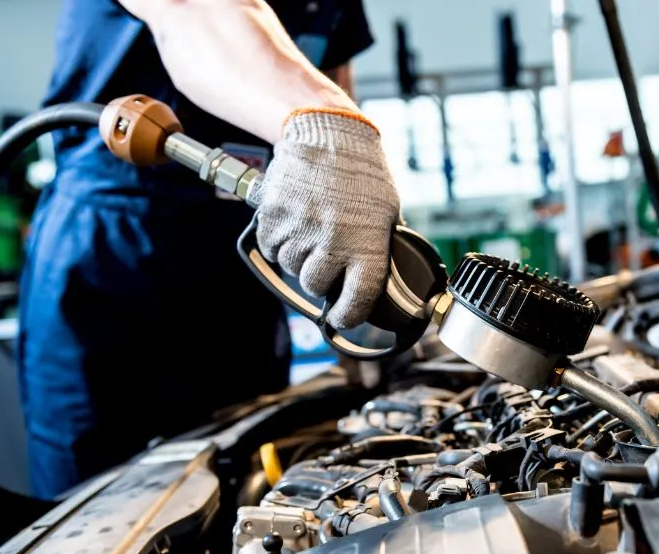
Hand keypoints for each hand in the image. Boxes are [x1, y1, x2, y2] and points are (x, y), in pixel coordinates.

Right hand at [251, 109, 399, 328]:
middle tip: (327, 256)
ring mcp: (300, 229)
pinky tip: (294, 222)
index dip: (347, 315)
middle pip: (316, 285)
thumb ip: (377, 249)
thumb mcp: (387, 213)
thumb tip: (373, 282)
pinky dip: (279, 242)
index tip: (342, 317)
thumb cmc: (362, 173)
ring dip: (299, 257)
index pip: (356, 300)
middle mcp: (332, 241)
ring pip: (290, 267)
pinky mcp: (273, 217)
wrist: (329, 133)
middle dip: (321, 277)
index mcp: (366, 244)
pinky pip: (271, 248)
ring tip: (312, 229)